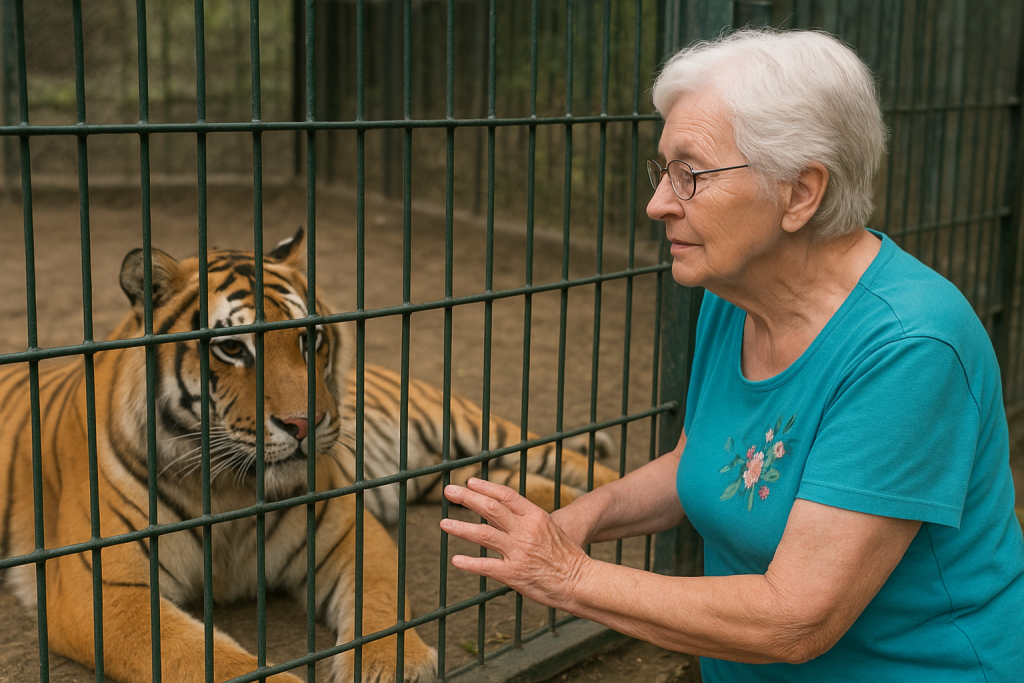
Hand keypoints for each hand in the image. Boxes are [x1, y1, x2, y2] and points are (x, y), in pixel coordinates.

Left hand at [440, 478, 591, 609]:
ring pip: (484, 534)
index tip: (469, 482)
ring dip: (461, 527)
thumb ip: (524, 519)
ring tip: (444, 523)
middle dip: (467, 498)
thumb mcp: (548, 527)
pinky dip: (469, 563)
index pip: (505, 495)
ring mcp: (518, 552)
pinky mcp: (514, 574)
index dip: (485, 487)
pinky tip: (456, 560)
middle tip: (449, 491)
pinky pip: (486, 566)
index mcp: (535, 516)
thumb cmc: (565, 554)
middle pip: (491, 508)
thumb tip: (498, 509)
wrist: (580, 581)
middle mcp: (525, 531)